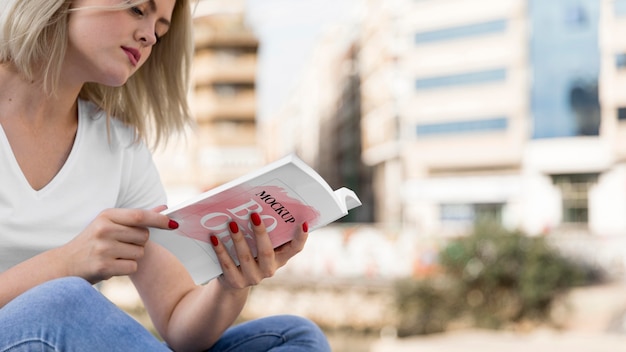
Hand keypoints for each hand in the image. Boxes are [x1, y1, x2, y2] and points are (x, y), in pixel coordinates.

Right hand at [60, 206, 175, 283]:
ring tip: (114, 256)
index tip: (173, 223)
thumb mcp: (110, 224)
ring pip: (140, 252)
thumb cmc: (93, 243)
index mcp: (106, 216)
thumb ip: (138, 217)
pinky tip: (112, 266)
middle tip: (121, 245)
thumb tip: (164, 207)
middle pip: (143, 236)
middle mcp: (104, 230)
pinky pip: (132, 267)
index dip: (159, 219)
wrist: (65, 265)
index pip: (140, 216)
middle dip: (139, 242)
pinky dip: (126, 269)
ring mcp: (103, 248)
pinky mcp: (103, 267)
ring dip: (132, 256)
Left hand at [211, 214, 307, 290]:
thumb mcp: (260, 245)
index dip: (300, 237)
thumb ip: (265, 230)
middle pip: (267, 252)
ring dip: (238, 239)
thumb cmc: (250, 254)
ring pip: (246, 257)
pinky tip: (214, 237)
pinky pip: (227, 265)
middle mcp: (269, 270)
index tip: (302, 222)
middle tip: (254, 214)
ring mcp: (252, 278)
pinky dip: (221, 250)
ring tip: (231, 223)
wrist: (232, 282)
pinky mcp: (235, 282)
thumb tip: (256, 203)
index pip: (295, 249)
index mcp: (280, 258)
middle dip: (260, 233)